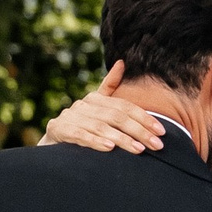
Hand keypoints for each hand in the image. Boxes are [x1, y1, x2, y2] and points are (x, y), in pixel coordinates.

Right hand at [40, 63, 165, 153]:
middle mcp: (83, 105)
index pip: (124, 106)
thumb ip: (110, 86)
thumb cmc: (79, 127)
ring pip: (101, 127)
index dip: (144, 117)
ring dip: (122, 139)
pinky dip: (95, 141)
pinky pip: (81, 135)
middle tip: (157, 145)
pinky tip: (110, 148)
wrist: (51, 142)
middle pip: (116, 116)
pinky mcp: (59, 130)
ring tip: (139, 150)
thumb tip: (121, 62)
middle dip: (139, 131)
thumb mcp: (96, 108)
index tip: (161, 130)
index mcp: (95, 98)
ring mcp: (70, 117)